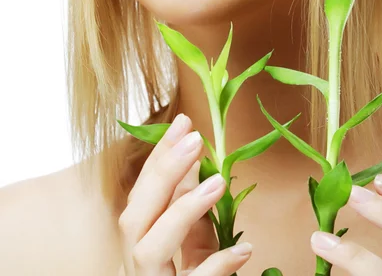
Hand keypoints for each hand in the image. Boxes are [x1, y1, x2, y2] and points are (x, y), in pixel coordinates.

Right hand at [118, 114, 252, 274]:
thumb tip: (192, 161)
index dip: (159, 157)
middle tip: (194, 139)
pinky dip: (216, 266)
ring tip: (217, 182)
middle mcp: (138, 263)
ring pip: (149, 248)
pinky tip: (243, 251)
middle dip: (162, 173)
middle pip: (135, 216)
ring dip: (182, 210)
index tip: (182, 122)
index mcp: (142, 240)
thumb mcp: (191, 240)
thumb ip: (187, 205)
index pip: (143, 193)